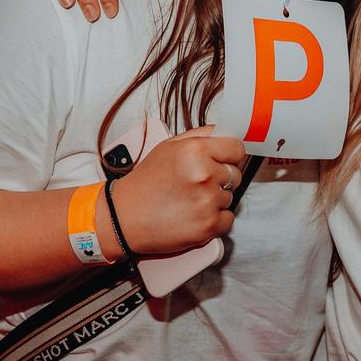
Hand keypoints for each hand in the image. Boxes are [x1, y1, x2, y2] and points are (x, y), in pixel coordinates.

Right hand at [111, 125, 245, 254]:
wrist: (123, 217)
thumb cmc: (145, 182)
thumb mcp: (168, 146)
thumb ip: (201, 135)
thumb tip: (226, 134)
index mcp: (196, 151)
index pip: (237, 148)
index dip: (229, 155)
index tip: (222, 161)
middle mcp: (204, 175)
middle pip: (235, 174)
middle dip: (220, 178)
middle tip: (197, 183)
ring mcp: (207, 202)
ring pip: (230, 197)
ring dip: (215, 199)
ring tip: (190, 200)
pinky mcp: (208, 226)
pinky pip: (228, 219)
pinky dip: (215, 219)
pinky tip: (195, 215)